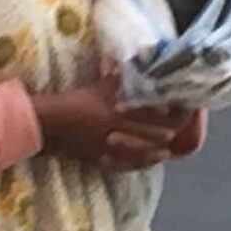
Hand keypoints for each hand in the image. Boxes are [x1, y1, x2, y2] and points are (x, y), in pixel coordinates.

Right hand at [33, 73, 191, 168]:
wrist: (48, 124)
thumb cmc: (73, 102)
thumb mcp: (97, 86)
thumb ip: (118, 78)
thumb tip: (134, 64)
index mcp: (120, 113)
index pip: (156, 115)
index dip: (173, 112)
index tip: (181, 106)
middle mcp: (120, 134)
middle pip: (156, 137)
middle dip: (171, 131)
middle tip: (179, 125)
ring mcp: (113, 151)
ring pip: (144, 155)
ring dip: (159, 150)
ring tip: (169, 146)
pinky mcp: (103, 161)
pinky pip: (127, 166)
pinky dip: (141, 164)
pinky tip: (147, 161)